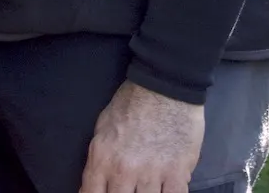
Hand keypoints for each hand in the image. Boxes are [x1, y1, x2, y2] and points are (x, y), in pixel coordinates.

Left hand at [78, 80, 204, 192]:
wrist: (165, 85)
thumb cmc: (131, 103)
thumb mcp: (102, 128)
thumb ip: (97, 161)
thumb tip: (91, 188)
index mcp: (102, 158)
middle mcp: (124, 171)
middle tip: (131, 188)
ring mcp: (152, 174)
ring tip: (146, 187)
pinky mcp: (177, 173)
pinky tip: (165, 189)